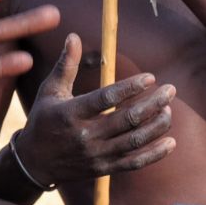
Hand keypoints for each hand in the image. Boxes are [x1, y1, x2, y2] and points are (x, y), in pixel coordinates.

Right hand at [14, 33, 175, 185]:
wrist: (35, 162)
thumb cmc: (43, 119)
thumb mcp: (49, 90)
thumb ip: (65, 64)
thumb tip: (73, 36)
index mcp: (71, 113)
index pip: (106, 98)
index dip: (130, 87)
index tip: (151, 77)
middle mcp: (85, 135)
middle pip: (126, 119)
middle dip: (153, 104)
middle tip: (170, 90)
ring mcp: (96, 154)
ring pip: (134, 141)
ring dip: (156, 126)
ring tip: (169, 110)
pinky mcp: (104, 168)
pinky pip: (134, 163)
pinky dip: (154, 154)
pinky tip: (170, 142)